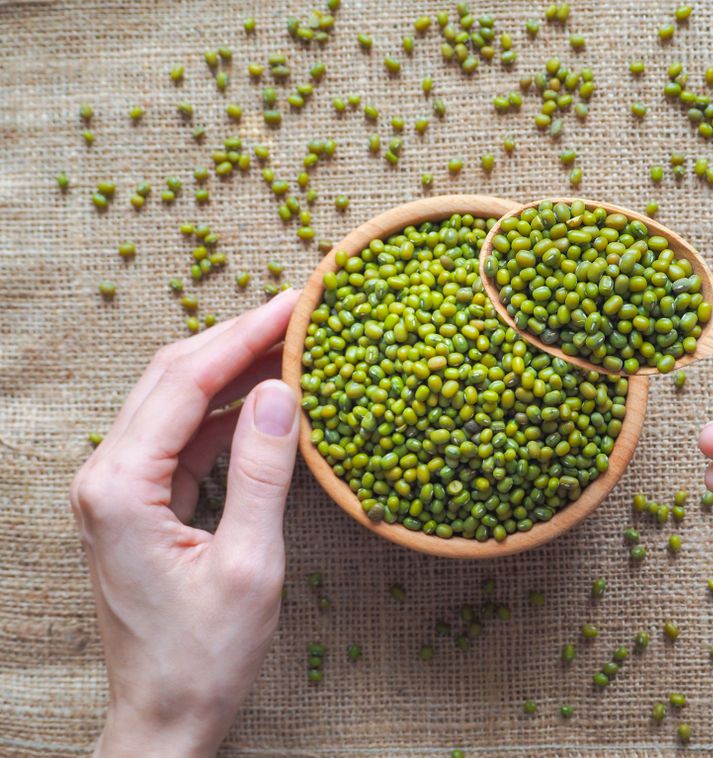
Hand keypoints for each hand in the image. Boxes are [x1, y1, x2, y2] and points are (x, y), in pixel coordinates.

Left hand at [70, 290, 300, 756]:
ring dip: (232, 370)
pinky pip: (183, 436)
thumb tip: (280, 392)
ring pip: (176, 400)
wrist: (165, 715)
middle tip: (298, 313)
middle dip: (237, 338)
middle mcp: (106, 475)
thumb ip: (263, 473)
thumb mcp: (249, 564)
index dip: (246, 335)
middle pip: (173, 376)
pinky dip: (225, 413)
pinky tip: (266, 403)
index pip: (187, 380)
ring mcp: (117, 487)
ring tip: (290, 348)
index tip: (296, 306)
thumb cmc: (204, 656)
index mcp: (121, 486)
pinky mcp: (136, 501)